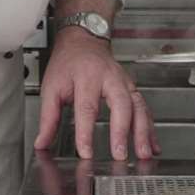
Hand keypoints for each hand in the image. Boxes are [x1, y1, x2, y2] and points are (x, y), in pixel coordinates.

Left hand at [34, 27, 158, 160]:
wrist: (83, 40)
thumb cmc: (68, 63)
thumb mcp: (51, 87)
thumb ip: (48, 117)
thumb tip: (42, 142)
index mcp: (87, 76)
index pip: (87, 107)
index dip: (86, 132)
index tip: (85, 152)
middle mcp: (110, 78)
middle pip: (121, 104)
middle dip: (122, 131)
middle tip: (120, 154)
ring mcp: (125, 83)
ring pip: (138, 107)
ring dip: (143, 132)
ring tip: (143, 154)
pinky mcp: (133, 89)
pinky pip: (145, 109)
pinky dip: (150, 129)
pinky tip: (152, 146)